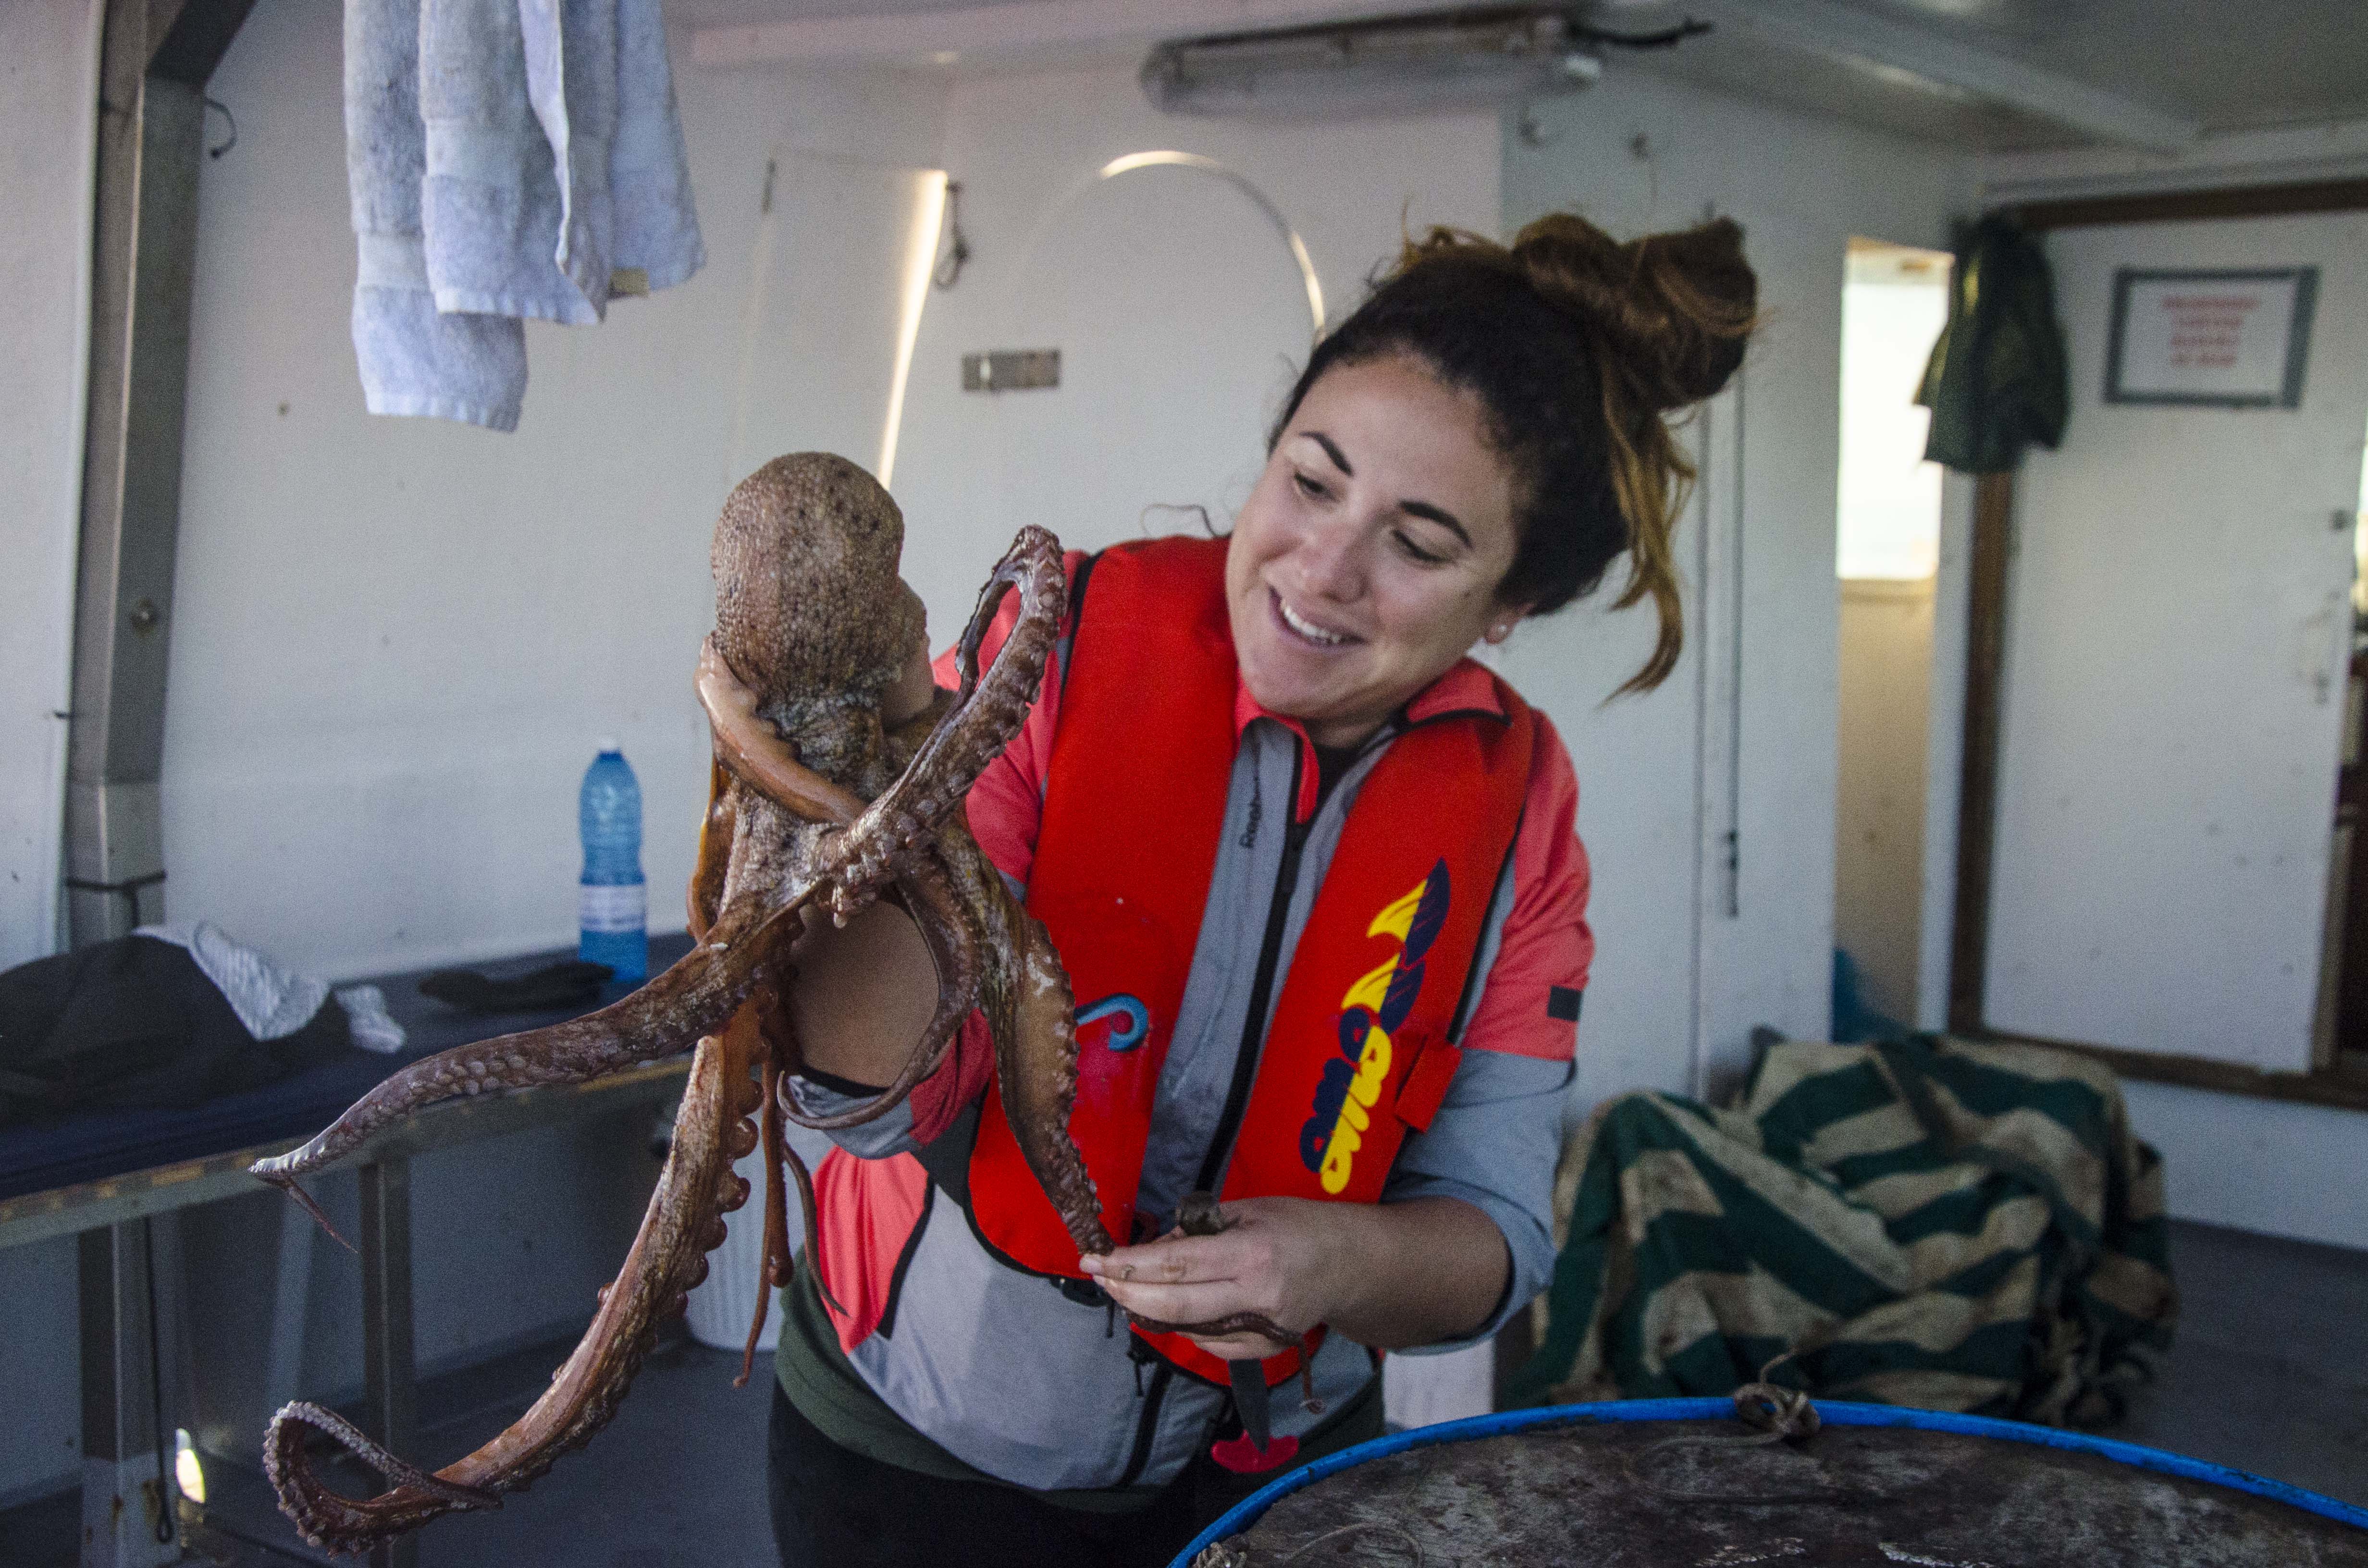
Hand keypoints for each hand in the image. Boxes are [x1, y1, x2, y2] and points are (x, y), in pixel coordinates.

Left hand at [1082, 1196, 1337, 1359]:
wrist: (1347, 1266)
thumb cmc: (1296, 1227)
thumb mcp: (1247, 1210)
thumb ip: (1198, 1230)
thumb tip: (1152, 1250)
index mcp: (1250, 1253)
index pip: (1176, 1265)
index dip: (1129, 1265)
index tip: (1094, 1259)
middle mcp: (1255, 1297)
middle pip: (1175, 1306)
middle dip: (1127, 1294)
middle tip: (1100, 1279)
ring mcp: (1261, 1330)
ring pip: (1187, 1330)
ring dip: (1149, 1311)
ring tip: (1127, 1290)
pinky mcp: (1264, 1350)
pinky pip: (1209, 1344)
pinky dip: (1182, 1327)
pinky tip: (1170, 1309)